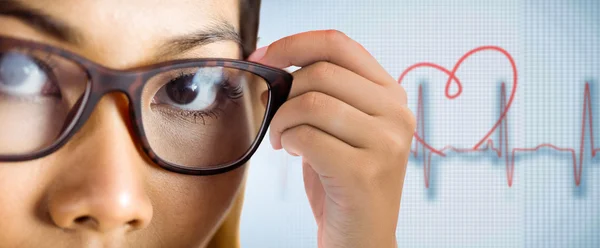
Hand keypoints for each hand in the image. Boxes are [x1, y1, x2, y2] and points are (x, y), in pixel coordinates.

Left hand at [248, 30, 414, 247]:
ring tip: (283, 140)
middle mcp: (397, 114)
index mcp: (391, 95)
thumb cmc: (342, 181)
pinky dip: (288, 141)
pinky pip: (306, 136)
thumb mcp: (341, 128)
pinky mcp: (364, 172)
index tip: (264, 56)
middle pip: (321, 73)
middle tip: (274, 117)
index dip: (294, 43)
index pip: (339, 44)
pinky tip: (294, 154)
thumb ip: (324, 94)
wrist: (361, 239)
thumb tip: (275, 65)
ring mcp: (386, 143)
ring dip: (282, 121)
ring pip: (311, 103)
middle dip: (283, 93)